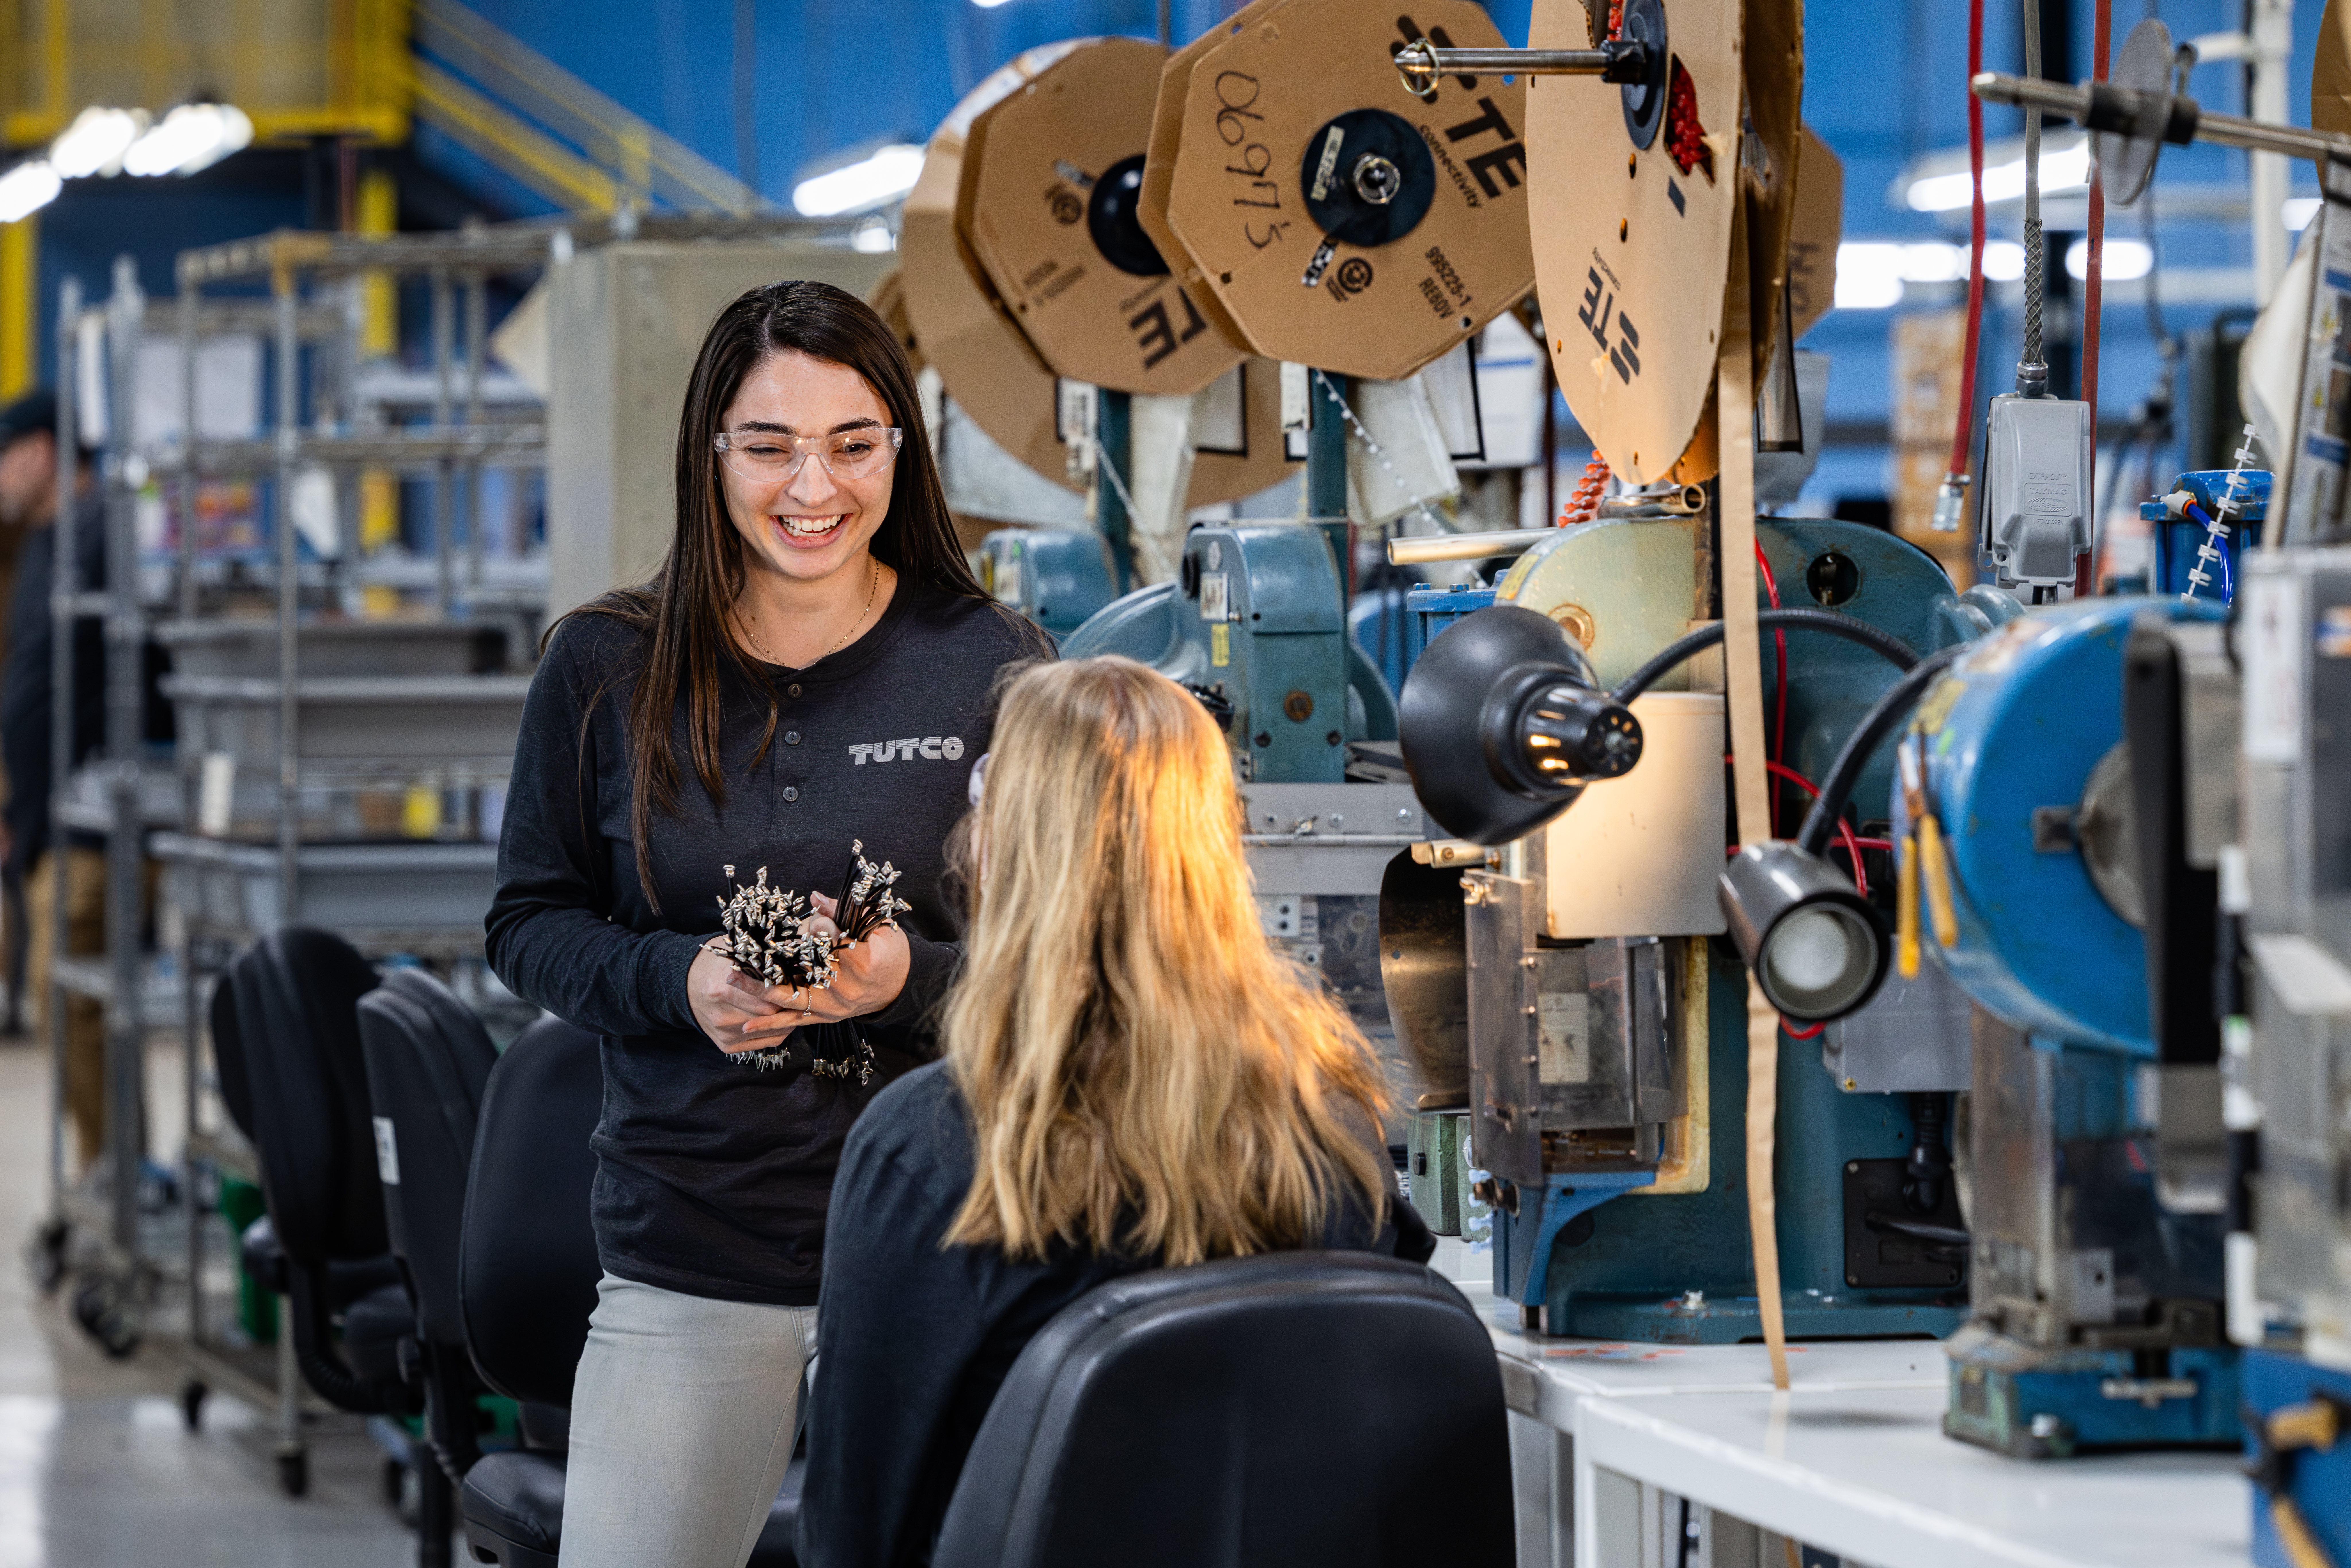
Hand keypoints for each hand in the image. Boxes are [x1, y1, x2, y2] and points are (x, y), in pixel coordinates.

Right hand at [688, 942, 800, 1053]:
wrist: (687, 986)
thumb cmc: (715, 966)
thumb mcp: (733, 954)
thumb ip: (757, 957)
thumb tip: (789, 956)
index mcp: (723, 990)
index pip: (767, 997)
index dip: (785, 990)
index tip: (798, 983)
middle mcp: (722, 1016)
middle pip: (769, 1015)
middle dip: (787, 1005)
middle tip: (802, 996)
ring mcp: (724, 1033)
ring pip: (768, 1030)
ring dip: (785, 1020)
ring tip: (796, 1007)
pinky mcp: (726, 1045)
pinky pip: (763, 1043)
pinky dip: (778, 1033)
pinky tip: (785, 1022)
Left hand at [731, 892, 909, 1039]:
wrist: (900, 986)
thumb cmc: (889, 951)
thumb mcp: (877, 925)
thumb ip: (845, 911)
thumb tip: (815, 897)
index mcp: (862, 962)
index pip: (830, 941)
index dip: (821, 928)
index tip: (817, 922)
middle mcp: (845, 989)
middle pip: (801, 970)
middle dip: (772, 961)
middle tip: (742, 954)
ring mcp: (833, 1007)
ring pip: (790, 997)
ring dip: (758, 991)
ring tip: (732, 981)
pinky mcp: (826, 1017)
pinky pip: (795, 1022)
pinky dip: (771, 1025)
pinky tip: (747, 1026)